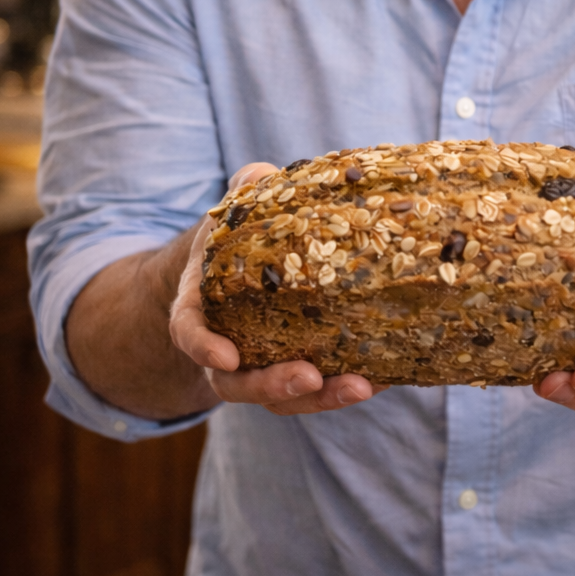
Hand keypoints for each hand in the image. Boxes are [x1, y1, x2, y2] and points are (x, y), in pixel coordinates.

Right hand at [169, 162, 383, 415]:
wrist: (246, 269)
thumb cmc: (238, 237)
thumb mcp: (237, 208)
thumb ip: (246, 190)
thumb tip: (264, 176)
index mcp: (200, 307)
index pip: (188, 332)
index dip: (203, 347)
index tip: (226, 356)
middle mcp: (225, 347)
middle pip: (236, 383)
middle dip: (272, 385)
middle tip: (310, 376)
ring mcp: (262, 366)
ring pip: (282, 398)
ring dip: (320, 399)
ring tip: (361, 385)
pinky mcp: (301, 371)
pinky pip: (319, 390)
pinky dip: (348, 387)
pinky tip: (386, 376)